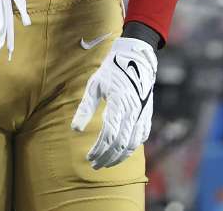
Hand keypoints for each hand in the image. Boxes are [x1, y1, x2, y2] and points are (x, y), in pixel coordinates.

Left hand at [70, 36, 156, 168]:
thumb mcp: (94, 85)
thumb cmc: (112, 69)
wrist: (136, 56)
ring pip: (133, 143)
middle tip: (95, 165)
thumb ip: (85, 108)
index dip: (98, 150)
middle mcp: (133, 110)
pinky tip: (123, 151)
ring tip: (107, 163)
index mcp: (118, 103)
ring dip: (119, 156)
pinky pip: (142, 135)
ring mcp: (143, 112)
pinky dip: (133, 146)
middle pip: (120, 143)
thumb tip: (74, 129)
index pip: (108, 135)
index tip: (88, 158)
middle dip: (107, 158)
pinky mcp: (148, 112)